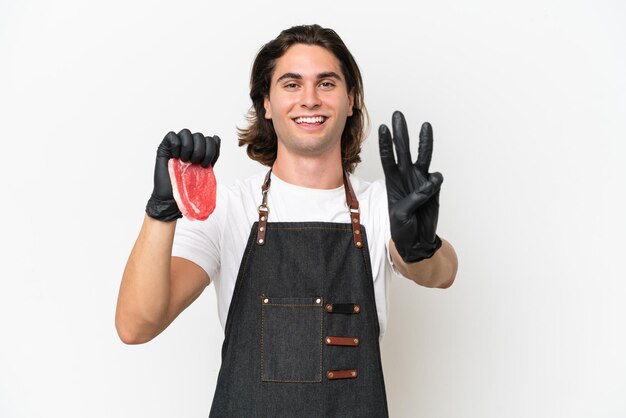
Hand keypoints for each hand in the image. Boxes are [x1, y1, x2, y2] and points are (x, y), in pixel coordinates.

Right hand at [145, 129, 220, 220]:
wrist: (174, 197)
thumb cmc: (188, 185)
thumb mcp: (206, 169)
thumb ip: (212, 154)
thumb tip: (216, 137)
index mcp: (199, 150)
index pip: (209, 139)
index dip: (210, 150)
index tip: (205, 165)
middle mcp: (188, 146)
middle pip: (198, 135)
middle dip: (200, 150)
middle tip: (195, 163)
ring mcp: (176, 146)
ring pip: (185, 132)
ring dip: (188, 147)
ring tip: (185, 161)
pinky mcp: (164, 147)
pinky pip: (171, 135)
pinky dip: (176, 145)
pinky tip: (176, 157)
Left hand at [378, 111, 442, 262]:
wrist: (416, 241)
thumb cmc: (402, 228)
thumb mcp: (401, 214)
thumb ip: (414, 198)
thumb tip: (430, 183)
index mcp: (392, 181)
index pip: (388, 158)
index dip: (385, 144)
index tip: (382, 128)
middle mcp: (406, 176)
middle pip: (403, 150)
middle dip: (401, 132)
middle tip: (398, 115)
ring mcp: (420, 180)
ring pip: (422, 156)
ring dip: (423, 141)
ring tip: (425, 125)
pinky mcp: (433, 189)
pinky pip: (435, 179)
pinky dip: (433, 183)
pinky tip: (431, 191)